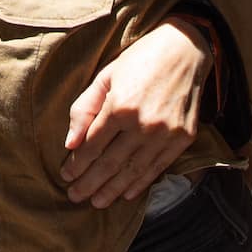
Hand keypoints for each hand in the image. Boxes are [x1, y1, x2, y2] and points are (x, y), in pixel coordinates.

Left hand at [60, 17, 209, 207]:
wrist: (185, 49)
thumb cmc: (140, 59)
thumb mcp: (106, 76)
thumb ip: (85, 109)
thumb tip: (70, 144)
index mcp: (120, 106)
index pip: (92, 145)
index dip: (77, 164)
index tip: (66, 176)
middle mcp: (144, 124)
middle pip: (110, 163)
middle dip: (89, 182)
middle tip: (75, 196)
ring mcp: (166, 134)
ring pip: (133, 171)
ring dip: (113, 190)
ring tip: (96, 202)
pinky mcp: (184, 138)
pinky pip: (158, 168)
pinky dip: (141, 183)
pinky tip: (126, 193)